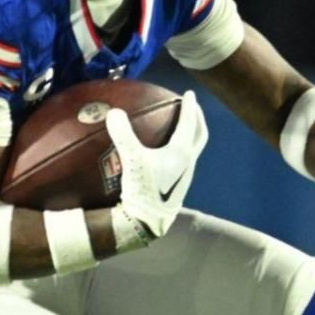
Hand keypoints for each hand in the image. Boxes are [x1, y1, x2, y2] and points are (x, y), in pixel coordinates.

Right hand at [107, 91, 207, 238]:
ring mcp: (187, 174)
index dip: (189, 106)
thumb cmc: (143, 189)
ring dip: (193, 133)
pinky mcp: (181, 183)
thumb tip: (114, 112)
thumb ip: (123, 135)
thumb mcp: (132, 160)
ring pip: (196, 147)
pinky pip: (187, 158)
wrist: (149, 220)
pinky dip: (184, 147)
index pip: (189, 123)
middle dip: (198, 118)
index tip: (189, 94)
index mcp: (181, 152)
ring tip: (185, 125)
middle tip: (193, 106)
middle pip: (200, 134)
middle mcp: (189, 161)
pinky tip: (171, 150)